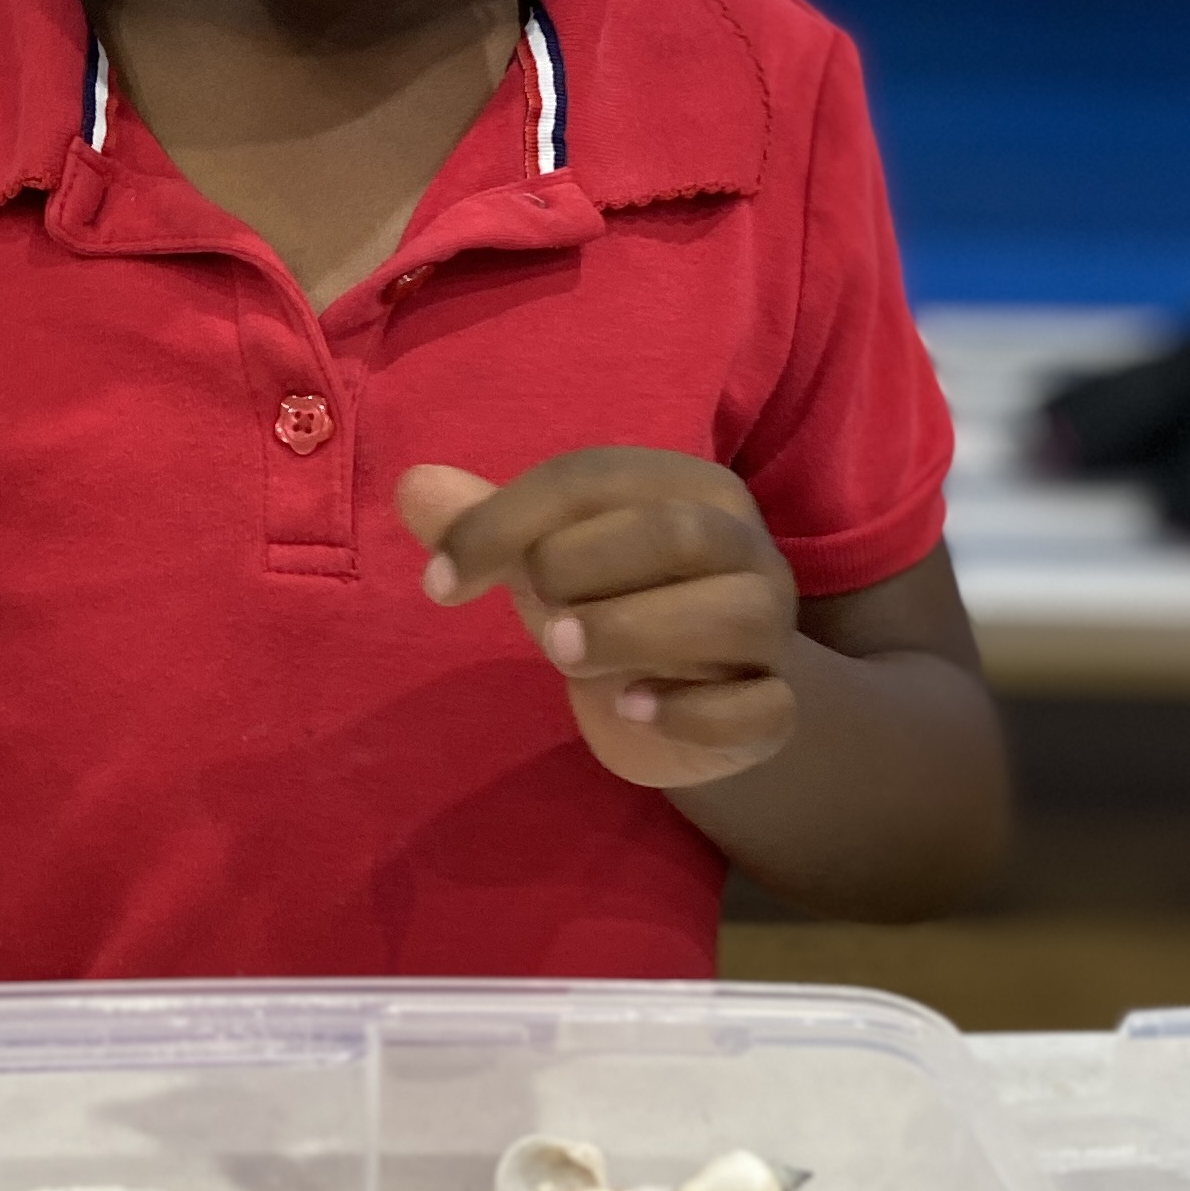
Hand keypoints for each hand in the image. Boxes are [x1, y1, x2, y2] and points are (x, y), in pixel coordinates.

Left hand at [395, 448, 798, 791]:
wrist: (702, 702)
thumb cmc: (617, 605)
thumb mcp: (548, 561)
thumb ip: (486, 525)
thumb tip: (413, 484)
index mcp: (686, 489)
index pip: (593, 478)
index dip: (503, 523)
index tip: (439, 582)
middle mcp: (744, 549)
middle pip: (677, 534)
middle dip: (584, 567)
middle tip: (534, 618)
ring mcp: (770, 630)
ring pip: (734, 615)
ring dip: (633, 632)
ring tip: (562, 657)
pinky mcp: (776, 709)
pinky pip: (761, 707)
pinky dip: (694, 712)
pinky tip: (632, 711)